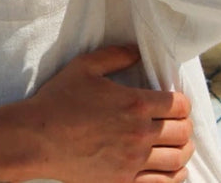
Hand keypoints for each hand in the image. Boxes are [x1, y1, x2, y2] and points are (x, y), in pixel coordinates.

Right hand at [0, 45, 193, 182]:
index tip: (173, 102)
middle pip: (183, 132)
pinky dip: (175, 175)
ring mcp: (134, 161)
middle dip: (184, 124)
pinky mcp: (124, 181)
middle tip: (176, 121)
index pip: (179, 105)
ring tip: (178, 144)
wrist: (36, 138)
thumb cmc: (58, 100)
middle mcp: (140, 134)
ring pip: (178, 158)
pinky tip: (172, 168)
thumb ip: (115, 55)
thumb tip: (137, 51)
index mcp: (135, 104)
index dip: (181, 102)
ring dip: (183, 149)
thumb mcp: (84, 67)